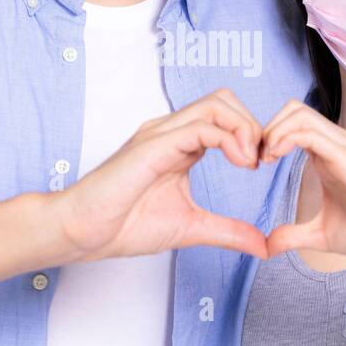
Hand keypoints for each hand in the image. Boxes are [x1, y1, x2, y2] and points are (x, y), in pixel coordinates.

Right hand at [58, 89, 269, 261]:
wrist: (83, 232)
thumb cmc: (123, 225)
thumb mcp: (191, 227)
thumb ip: (228, 232)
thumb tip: (262, 245)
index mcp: (179, 145)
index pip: (224, 116)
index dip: (252, 134)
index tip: (262, 165)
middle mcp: (170, 132)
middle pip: (224, 100)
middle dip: (253, 124)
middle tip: (260, 160)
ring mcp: (161, 134)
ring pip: (216, 104)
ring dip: (244, 128)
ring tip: (250, 161)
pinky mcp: (154, 145)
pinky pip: (200, 127)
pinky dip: (229, 139)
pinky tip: (238, 162)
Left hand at [261, 101, 345, 260]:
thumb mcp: (319, 234)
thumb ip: (293, 235)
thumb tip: (268, 246)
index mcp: (328, 154)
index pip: (293, 123)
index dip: (268, 136)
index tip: (255, 163)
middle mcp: (336, 143)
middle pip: (293, 109)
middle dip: (267, 127)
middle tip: (256, 157)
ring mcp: (343, 146)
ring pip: (299, 114)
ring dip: (273, 131)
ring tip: (264, 158)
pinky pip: (309, 133)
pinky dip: (284, 139)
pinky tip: (274, 158)